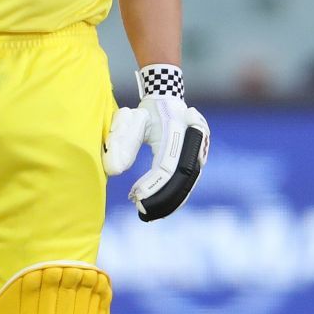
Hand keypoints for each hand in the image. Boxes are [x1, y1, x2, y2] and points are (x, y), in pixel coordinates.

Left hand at [102, 65, 209, 220]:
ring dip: (170, 201)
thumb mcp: (131, 119)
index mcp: (176, 130)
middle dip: (163, 199)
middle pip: (181, 179)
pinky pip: (189, 181)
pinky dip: (176, 196)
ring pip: (188, 184)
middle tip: (142, 210)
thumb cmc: (147, 111)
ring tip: (150, 213)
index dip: (153, 185)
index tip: (135, 196)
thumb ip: (122, 140)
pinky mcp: (198, 159)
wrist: (168, 100)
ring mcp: (200, 150)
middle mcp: (193, 141)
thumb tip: (113, 170)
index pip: (166, 166)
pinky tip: (161, 207)